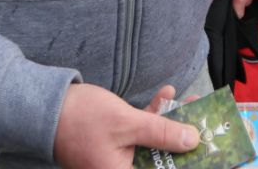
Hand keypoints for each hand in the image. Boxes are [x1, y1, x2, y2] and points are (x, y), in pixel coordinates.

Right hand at [53, 82, 198, 168]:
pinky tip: (165, 96)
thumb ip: (160, 132)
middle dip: (185, 140)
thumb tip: (192, 139)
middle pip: (164, 161)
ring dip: (172, 123)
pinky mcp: (117, 143)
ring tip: (189, 101)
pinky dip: (153, 117)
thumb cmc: (79, 119)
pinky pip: (142, 133)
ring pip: (156, 144)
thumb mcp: (125, 123)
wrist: (45, 106)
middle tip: (206, 121)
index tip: (213, 155)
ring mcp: (121, 158)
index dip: (188, 164)